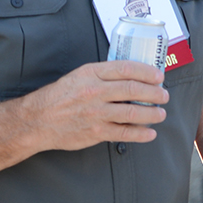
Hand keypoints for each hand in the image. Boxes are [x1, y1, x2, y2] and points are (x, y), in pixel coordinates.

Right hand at [22, 60, 167, 153]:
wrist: (38, 120)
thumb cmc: (60, 96)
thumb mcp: (79, 76)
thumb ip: (103, 74)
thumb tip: (132, 75)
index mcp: (91, 73)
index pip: (126, 68)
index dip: (147, 72)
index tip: (159, 76)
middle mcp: (95, 91)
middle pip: (133, 90)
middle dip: (155, 93)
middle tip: (164, 96)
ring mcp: (96, 113)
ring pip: (133, 112)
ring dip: (152, 114)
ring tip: (161, 114)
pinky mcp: (95, 132)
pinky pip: (124, 133)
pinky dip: (141, 134)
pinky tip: (149, 133)